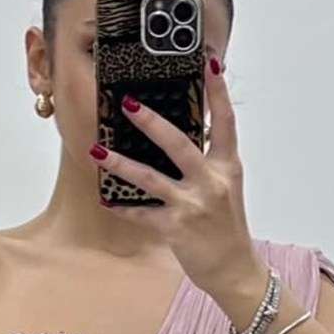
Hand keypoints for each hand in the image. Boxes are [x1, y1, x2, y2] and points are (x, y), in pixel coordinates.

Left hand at [91, 57, 261, 311]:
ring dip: (121, 163)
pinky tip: (105, 198)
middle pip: (180, 144)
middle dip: (152, 122)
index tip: (210, 63)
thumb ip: (207, 161)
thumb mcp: (225, 187)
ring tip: (97, 151)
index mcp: (227, 167)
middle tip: (128, 102)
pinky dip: (122, 207)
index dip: (218, 91)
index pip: (225, 122)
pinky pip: (142, 214)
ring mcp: (193, 205)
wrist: (236, 270)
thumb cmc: (227, 227)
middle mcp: (211, 182)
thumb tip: (179, 135)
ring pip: (151, 178)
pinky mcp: (176, 229)